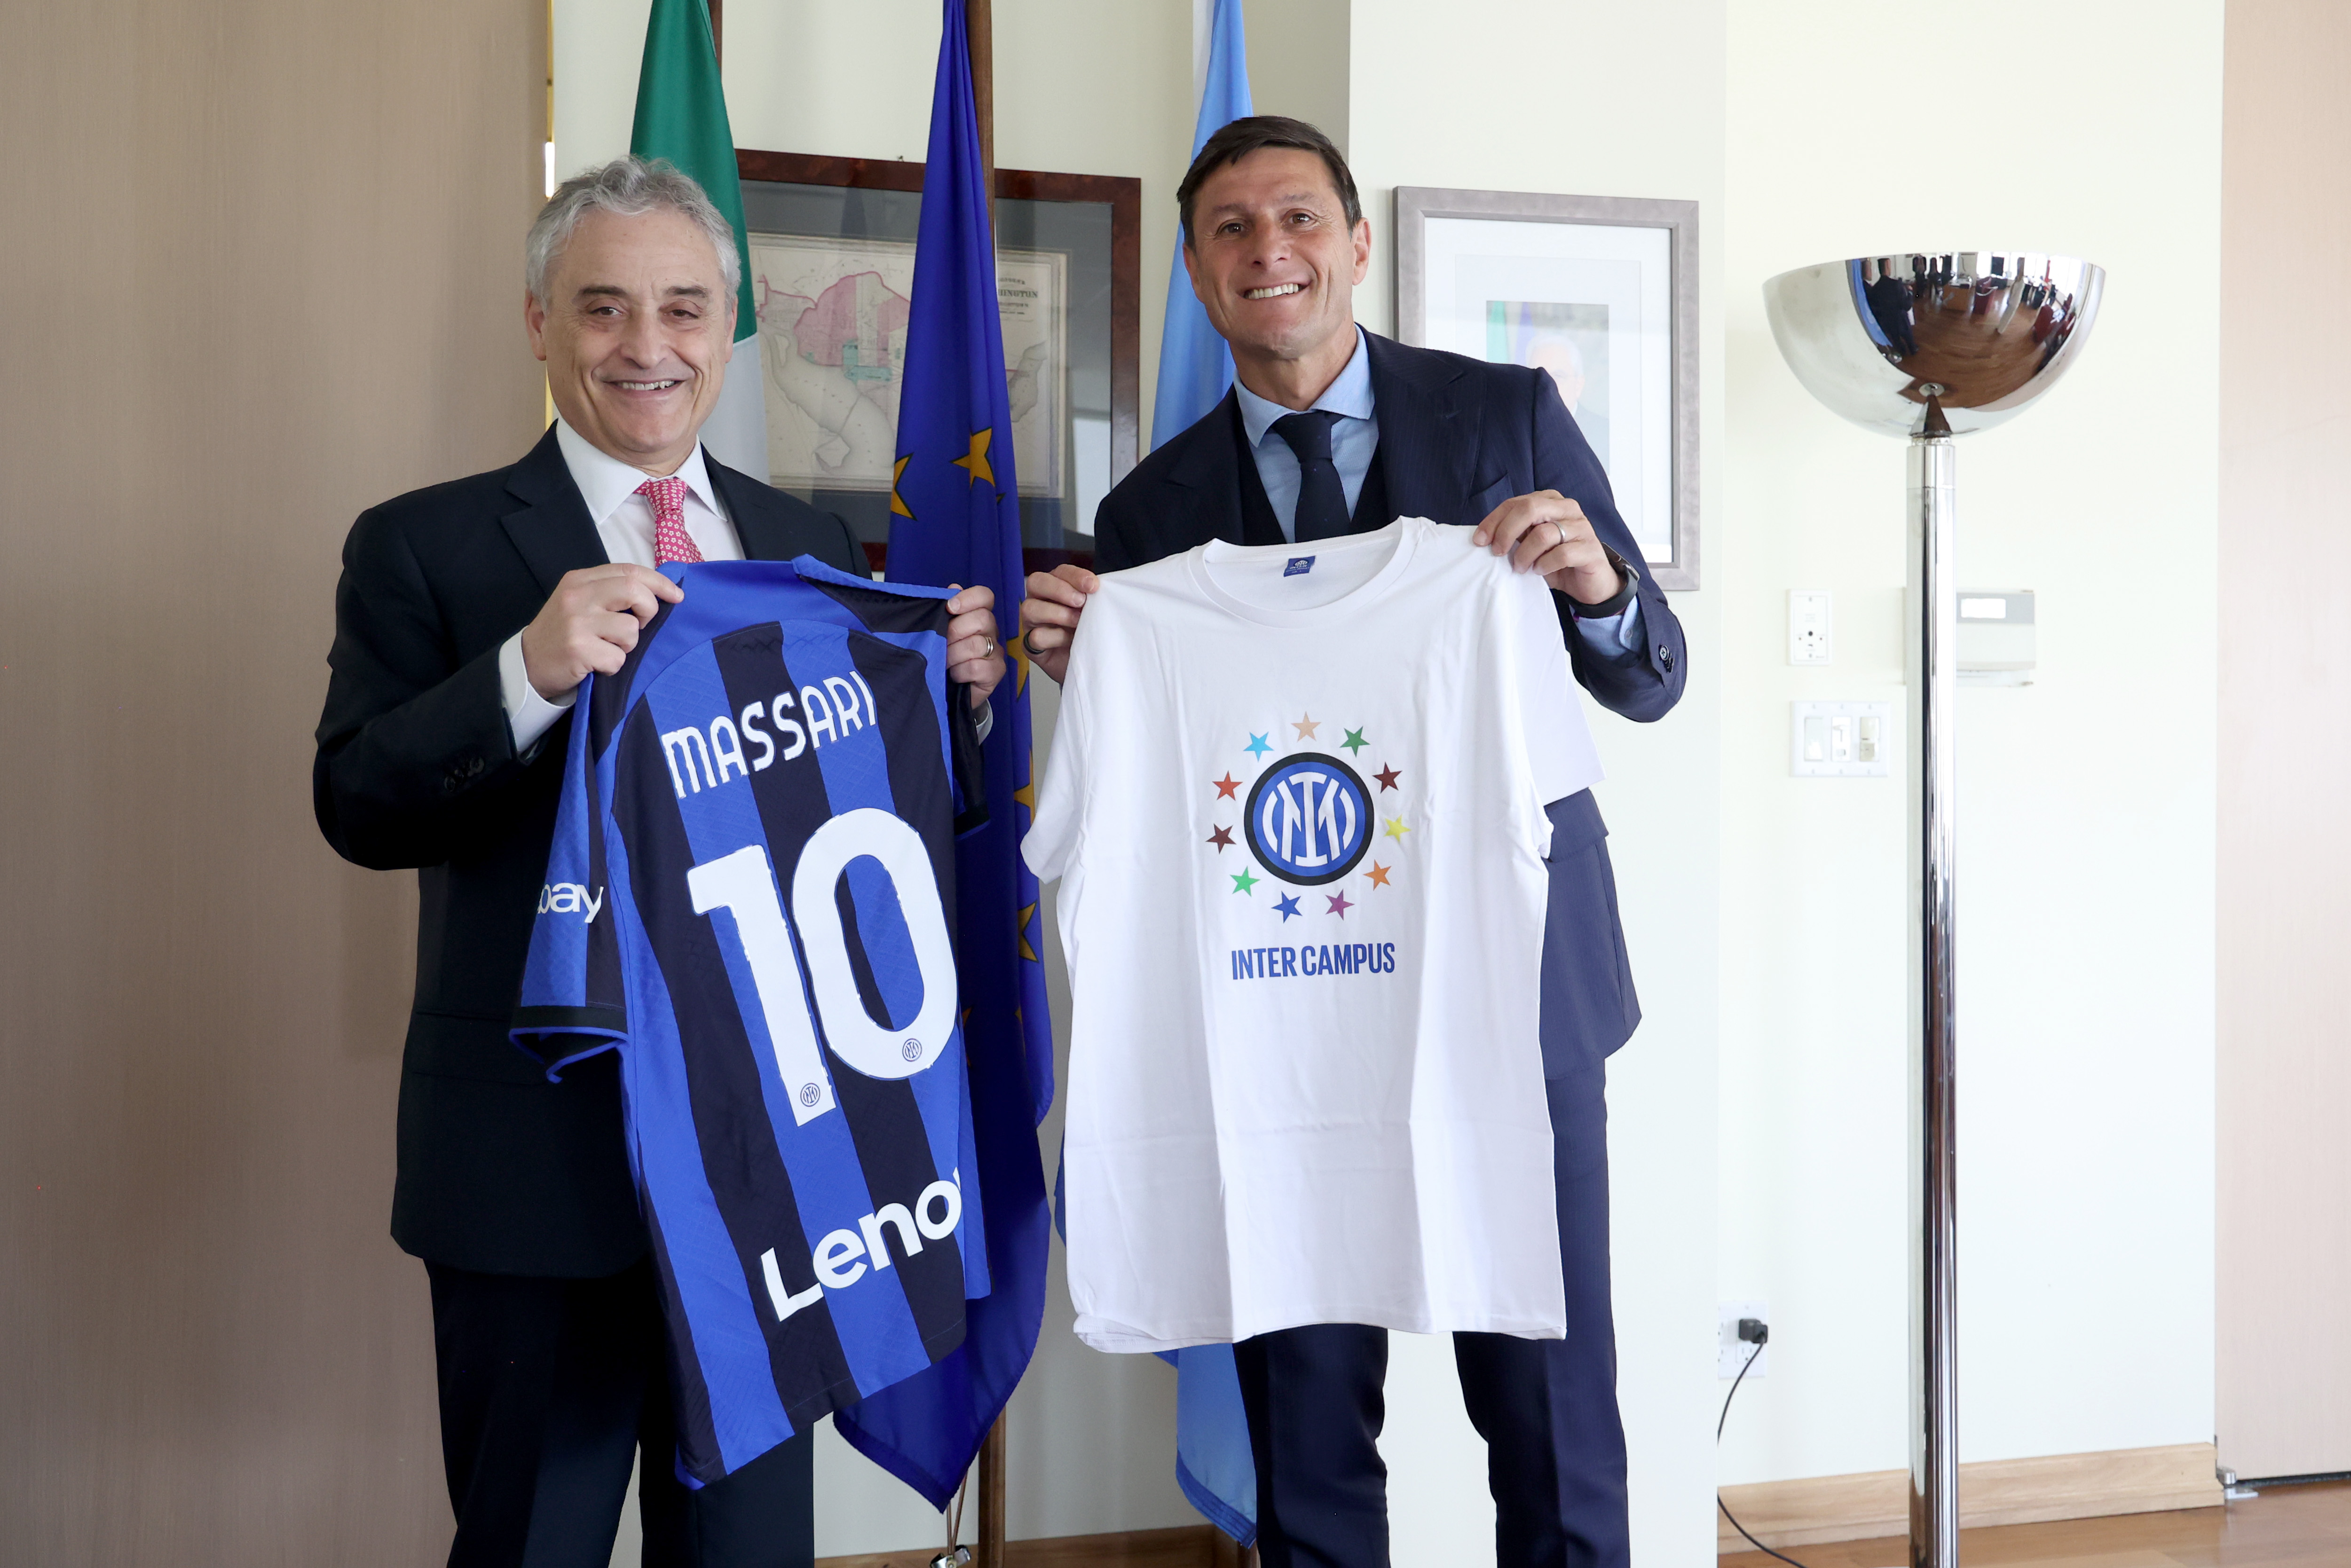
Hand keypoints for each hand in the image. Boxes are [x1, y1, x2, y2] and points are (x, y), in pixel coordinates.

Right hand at [519, 563, 683, 700]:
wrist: (528, 665)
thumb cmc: (562, 634)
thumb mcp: (580, 602)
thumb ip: (610, 592)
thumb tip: (656, 592)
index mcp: (580, 580)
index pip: (629, 571)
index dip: (659, 582)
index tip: (676, 595)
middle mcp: (578, 597)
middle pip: (634, 590)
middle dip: (649, 610)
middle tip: (642, 625)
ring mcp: (577, 622)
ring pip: (630, 629)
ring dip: (627, 645)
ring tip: (607, 648)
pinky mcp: (578, 649)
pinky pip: (618, 658)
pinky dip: (613, 666)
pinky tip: (596, 664)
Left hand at [944, 584, 1006, 707]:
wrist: (950, 690)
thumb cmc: (946, 658)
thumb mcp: (941, 633)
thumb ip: (946, 611)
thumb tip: (953, 588)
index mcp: (979, 616)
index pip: (985, 596)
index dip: (968, 598)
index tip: (949, 608)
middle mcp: (992, 631)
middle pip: (983, 619)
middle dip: (955, 631)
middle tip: (942, 643)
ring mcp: (996, 652)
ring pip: (976, 644)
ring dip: (953, 654)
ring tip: (945, 662)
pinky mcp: (996, 672)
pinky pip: (975, 667)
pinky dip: (959, 671)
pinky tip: (954, 675)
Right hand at [1018, 563, 1100, 685]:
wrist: (1087, 663)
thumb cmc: (1088, 632)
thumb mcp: (1094, 611)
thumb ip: (1092, 597)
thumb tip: (1096, 588)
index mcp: (1055, 586)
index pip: (1060, 571)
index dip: (1075, 576)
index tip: (1094, 586)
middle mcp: (1039, 600)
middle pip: (1036, 582)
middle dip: (1060, 589)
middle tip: (1080, 602)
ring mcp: (1031, 622)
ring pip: (1030, 608)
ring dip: (1057, 613)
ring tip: (1078, 622)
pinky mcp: (1029, 645)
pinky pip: (1035, 637)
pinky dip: (1055, 638)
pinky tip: (1069, 641)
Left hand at [1470, 491, 1621, 604]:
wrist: (1589, 583)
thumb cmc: (1556, 561)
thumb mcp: (1530, 543)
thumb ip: (1515, 533)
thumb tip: (1483, 537)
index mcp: (1550, 501)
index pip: (1516, 503)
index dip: (1494, 520)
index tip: (1479, 540)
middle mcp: (1568, 508)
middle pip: (1530, 508)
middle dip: (1507, 531)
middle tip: (1498, 552)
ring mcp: (1581, 527)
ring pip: (1544, 533)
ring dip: (1525, 554)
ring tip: (1520, 568)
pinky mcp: (1590, 549)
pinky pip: (1561, 554)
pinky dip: (1545, 565)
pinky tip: (1539, 571)